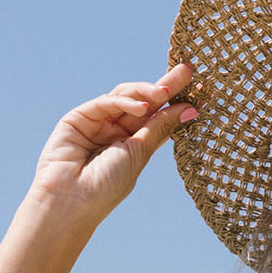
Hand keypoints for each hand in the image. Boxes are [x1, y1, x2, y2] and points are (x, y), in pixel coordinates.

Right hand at [27, 63, 198, 226]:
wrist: (71, 202)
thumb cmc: (106, 186)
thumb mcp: (139, 155)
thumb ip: (160, 128)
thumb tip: (189, 109)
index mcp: (134, 146)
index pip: (159, 118)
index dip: (176, 103)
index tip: (200, 90)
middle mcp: (117, 132)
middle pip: (145, 102)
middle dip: (166, 86)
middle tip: (187, 70)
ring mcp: (98, 123)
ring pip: (125, 97)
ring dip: (147, 91)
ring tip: (165, 91)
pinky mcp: (79, 117)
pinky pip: (105, 103)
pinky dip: (124, 102)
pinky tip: (142, 107)